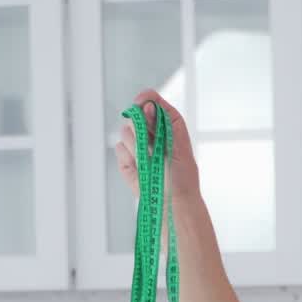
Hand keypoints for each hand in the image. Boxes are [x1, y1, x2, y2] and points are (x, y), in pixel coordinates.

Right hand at [116, 89, 200, 204]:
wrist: (173, 203)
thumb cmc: (181, 177)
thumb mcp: (177, 145)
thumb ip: (162, 123)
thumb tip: (147, 105)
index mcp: (166, 124)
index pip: (151, 101)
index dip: (145, 99)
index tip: (141, 103)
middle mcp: (150, 131)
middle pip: (134, 114)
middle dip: (140, 127)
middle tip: (153, 146)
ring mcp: (136, 144)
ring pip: (125, 131)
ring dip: (137, 147)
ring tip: (150, 163)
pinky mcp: (126, 158)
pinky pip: (119, 149)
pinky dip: (128, 159)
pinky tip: (141, 171)